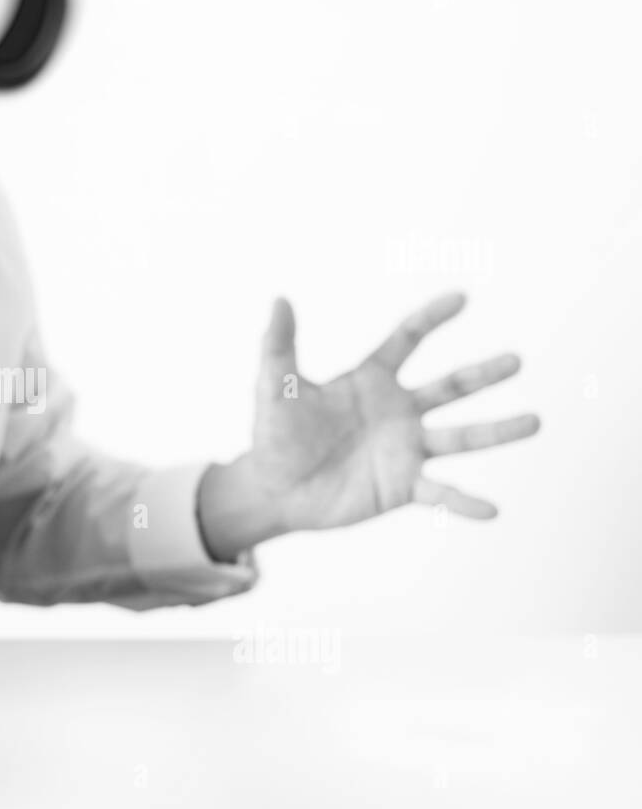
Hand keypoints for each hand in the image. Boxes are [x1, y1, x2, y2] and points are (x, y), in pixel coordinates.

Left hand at [198, 293, 538, 558]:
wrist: (273, 489)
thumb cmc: (274, 434)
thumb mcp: (275, 386)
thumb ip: (279, 343)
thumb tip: (279, 299)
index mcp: (370, 380)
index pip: (406, 340)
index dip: (431, 318)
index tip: (460, 298)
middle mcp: (397, 411)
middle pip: (450, 387)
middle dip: (484, 374)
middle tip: (517, 360)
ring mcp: (405, 448)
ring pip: (461, 436)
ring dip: (498, 431)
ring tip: (535, 422)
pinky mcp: (402, 486)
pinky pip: (441, 493)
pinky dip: (465, 502)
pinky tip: (493, 510)